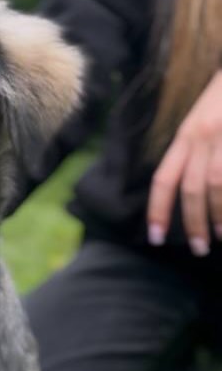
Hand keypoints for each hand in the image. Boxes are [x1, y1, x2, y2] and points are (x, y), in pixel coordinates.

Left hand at [147, 70, 221, 255]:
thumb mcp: (205, 122)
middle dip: (192, 222)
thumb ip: (194, 153)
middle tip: (198, 249)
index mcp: (186, 134)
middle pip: (190, 187)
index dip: (158, 210)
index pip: (164, 178)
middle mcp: (202, 134)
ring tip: (221, 237)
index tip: (155, 238)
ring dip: (217, 215)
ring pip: (215, 183)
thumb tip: (191, 194)